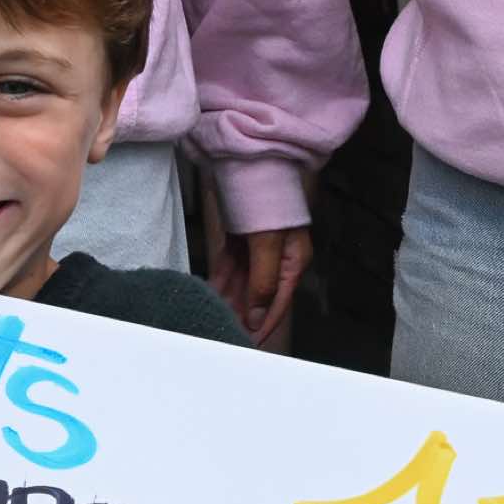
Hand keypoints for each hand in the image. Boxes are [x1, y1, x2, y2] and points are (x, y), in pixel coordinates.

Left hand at [203, 175, 311, 345]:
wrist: (252, 158)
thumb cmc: (269, 196)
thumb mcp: (268, 244)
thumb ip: (263, 282)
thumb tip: (258, 318)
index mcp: (293, 261)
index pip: (278, 304)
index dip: (262, 326)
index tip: (246, 345)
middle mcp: (278, 258)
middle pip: (258, 297)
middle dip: (241, 315)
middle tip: (221, 334)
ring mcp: (259, 249)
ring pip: (242, 284)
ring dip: (228, 302)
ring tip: (211, 319)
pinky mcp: (240, 240)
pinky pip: (230, 268)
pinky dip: (220, 282)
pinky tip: (209, 296)